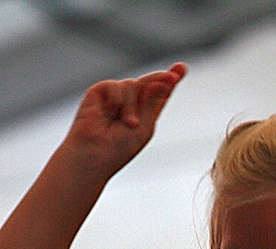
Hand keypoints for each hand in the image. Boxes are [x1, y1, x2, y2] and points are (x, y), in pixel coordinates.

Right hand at [65, 62, 186, 175]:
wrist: (94, 154)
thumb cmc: (118, 148)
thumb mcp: (145, 126)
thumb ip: (153, 102)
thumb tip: (164, 80)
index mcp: (145, 114)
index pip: (159, 94)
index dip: (170, 80)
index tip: (181, 68)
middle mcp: (131, 103)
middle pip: (150, 83)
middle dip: (161, 79)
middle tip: (173, 78)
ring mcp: (116, 96)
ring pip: (134, 85)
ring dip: (132, 105)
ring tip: (128, 124)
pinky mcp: (101, 91)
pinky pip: (117, 85)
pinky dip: (118, 99)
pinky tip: (111, 112)